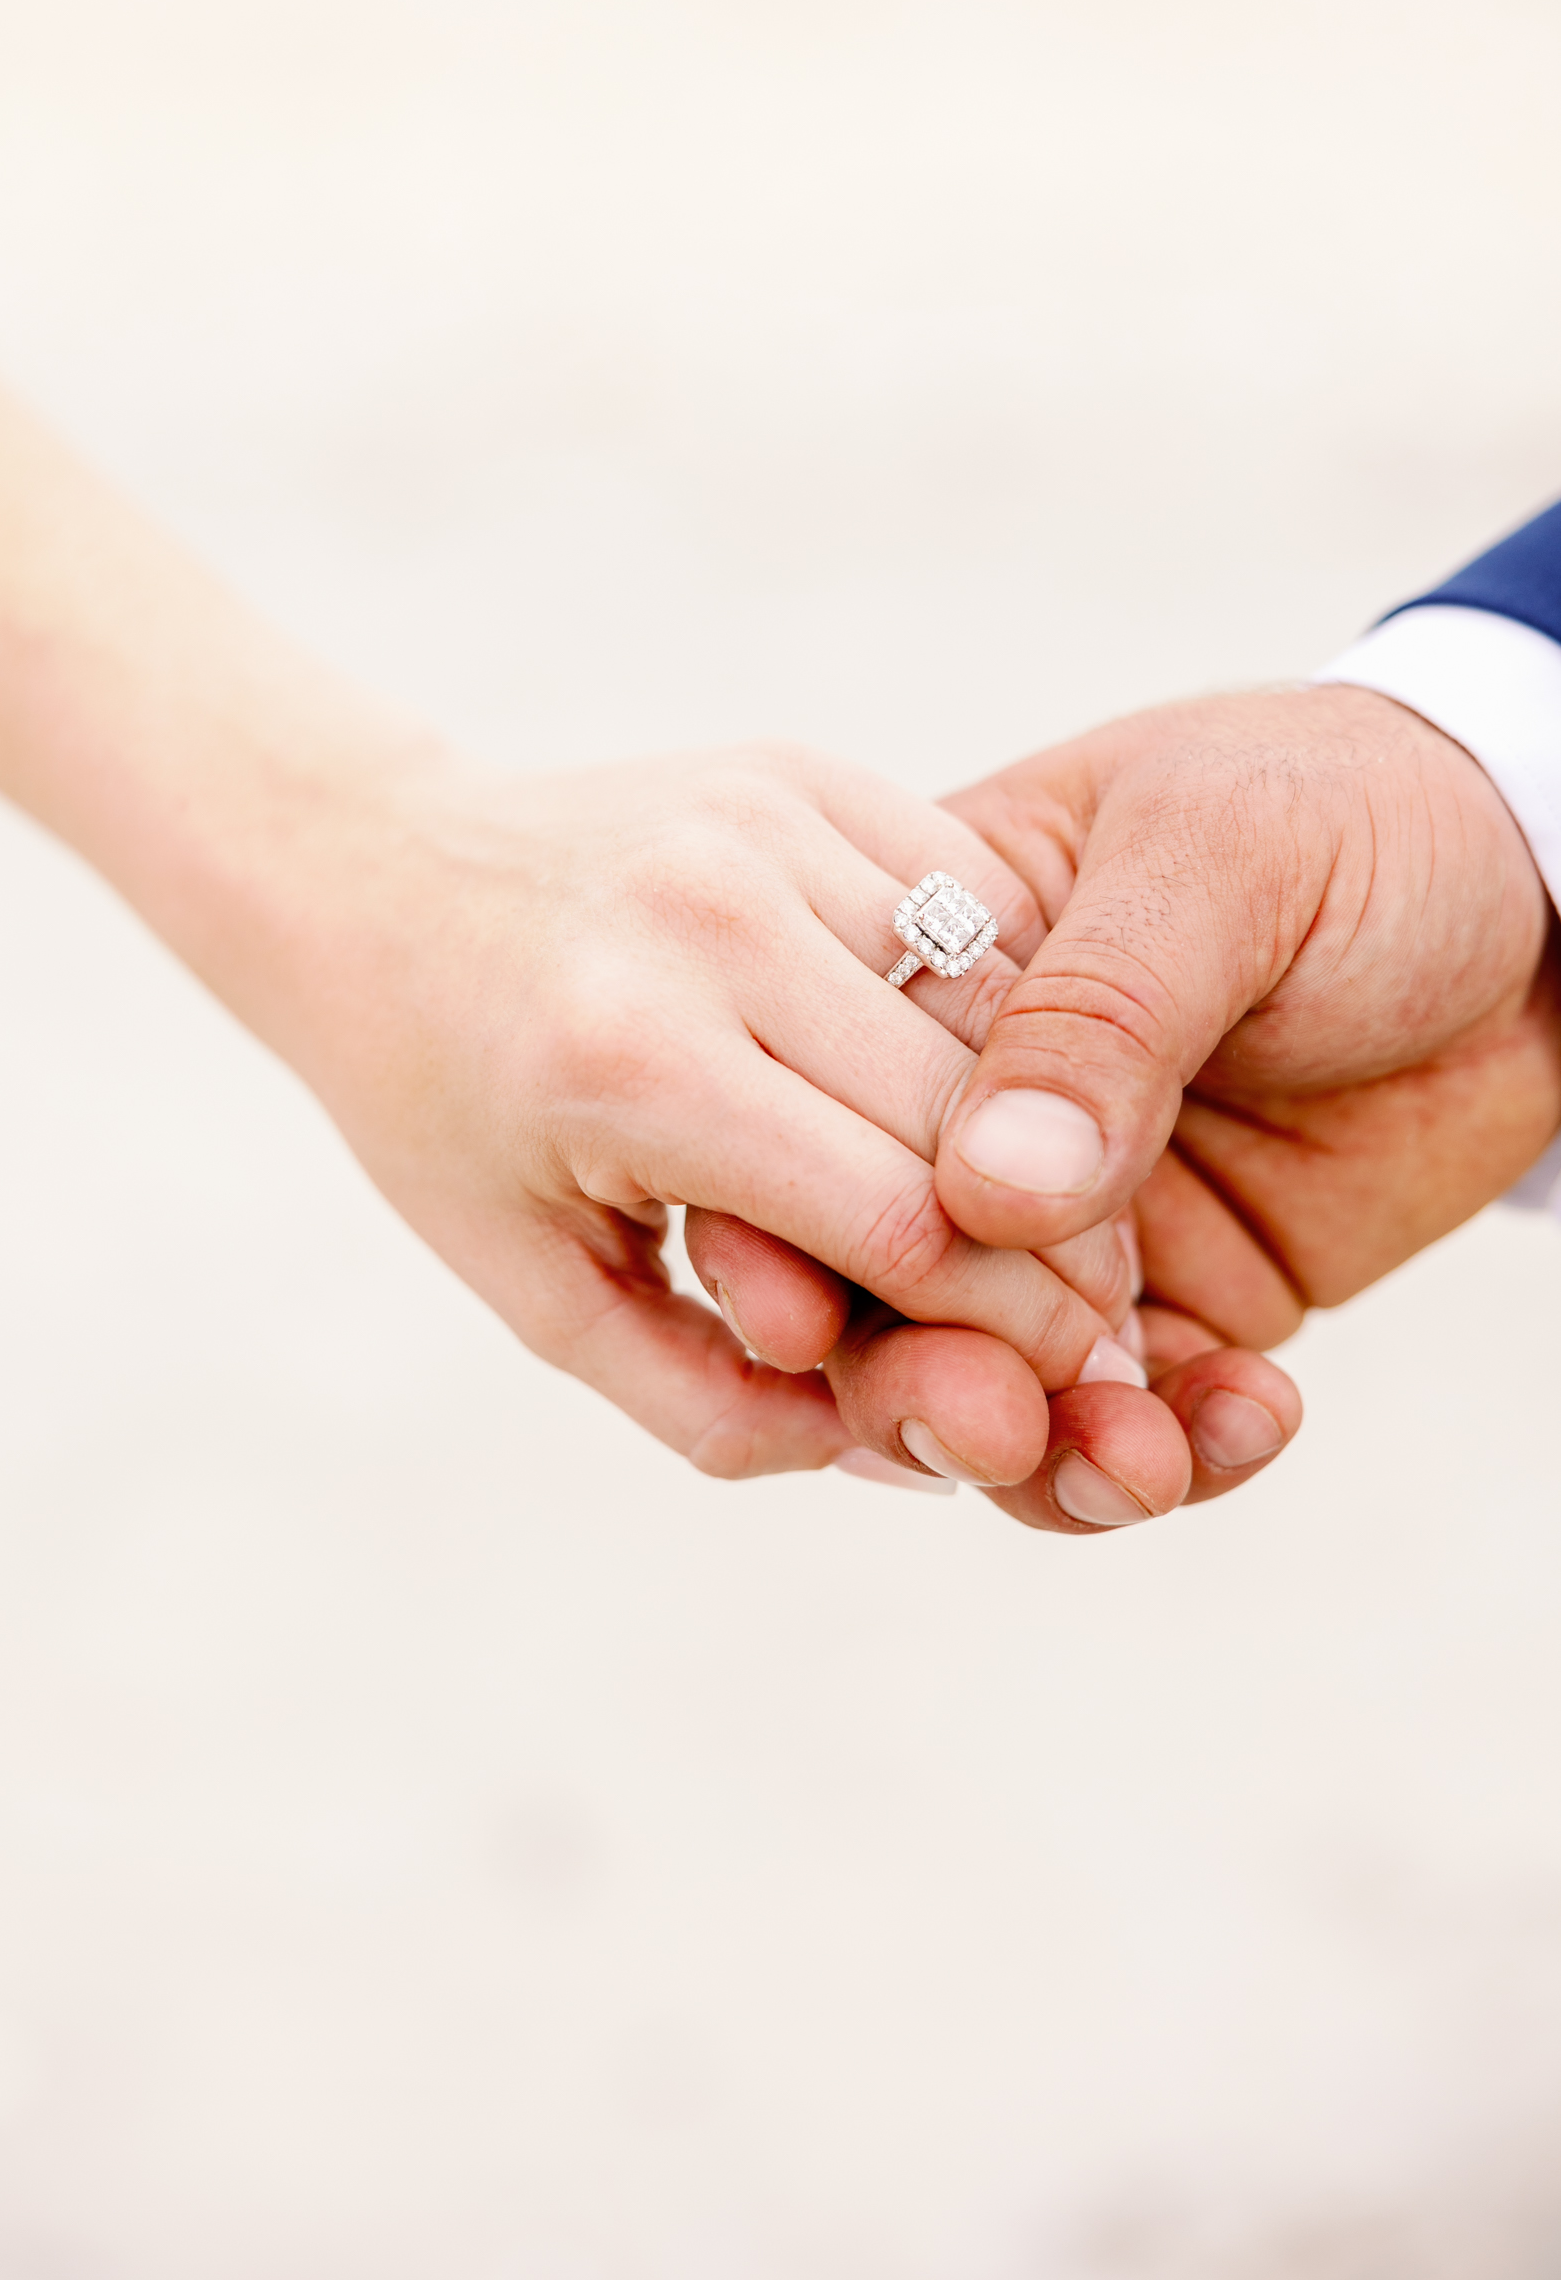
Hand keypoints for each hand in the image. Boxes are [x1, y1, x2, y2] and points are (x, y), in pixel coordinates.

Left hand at [261, 736, 1183, 1485]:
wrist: (375, 879)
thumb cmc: (450, 1113)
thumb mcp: (543, 1293)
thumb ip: (715, 1402)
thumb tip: (920, 1458)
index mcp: (633, 1065)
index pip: (904, 1220)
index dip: (1013, 1325)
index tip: (1070, 1384)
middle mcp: (710, 921)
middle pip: (974, 1114)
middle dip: (1061, 1236)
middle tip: (1096, 1312)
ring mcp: (764, 824)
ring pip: (1001, 998)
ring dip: (1049, 1113)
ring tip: (1054, 1203)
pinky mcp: (803, 770)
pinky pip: (975, 895)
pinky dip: (1004, 999)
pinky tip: (992, 1071)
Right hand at [691, 685, 1559, 1527]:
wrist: (1545, 896)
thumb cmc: (1361, 814)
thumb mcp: (1225, 857)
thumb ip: (1101, 1011)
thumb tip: (981, 1189)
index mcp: (933, 970)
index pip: (817, 1111)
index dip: (792, 1221)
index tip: (801, 1315)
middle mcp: (973, 1110)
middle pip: (880, 1275)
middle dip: (913, 1376)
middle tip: (985, 1428)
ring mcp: (1072, 1219)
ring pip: (991, 1378)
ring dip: (1040, 1452)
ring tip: (1134, 1465)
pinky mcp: (1178, 1297)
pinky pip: (1134, 1416)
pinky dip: (1175, 1451)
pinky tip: (1246, 1422)